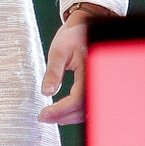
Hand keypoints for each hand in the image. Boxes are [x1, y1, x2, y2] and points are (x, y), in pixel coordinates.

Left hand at [40, 5, 110, 124]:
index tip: (43, 114)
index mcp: (89, 69)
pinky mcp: (98, 85)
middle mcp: (98, 78)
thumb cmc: (73, 36)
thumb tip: (46, 92)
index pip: (77, 99)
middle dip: (62, 117)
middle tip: (44, 117)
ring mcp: (100, 83)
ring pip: (88, 110)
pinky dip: (76, 111)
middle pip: (83, 109)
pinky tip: (63, 111)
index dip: (60, 110)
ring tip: (51, 116)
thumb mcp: (58, 51)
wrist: (85, 28)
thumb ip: (53, 73)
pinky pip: (90, 104)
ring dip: (69, 117)